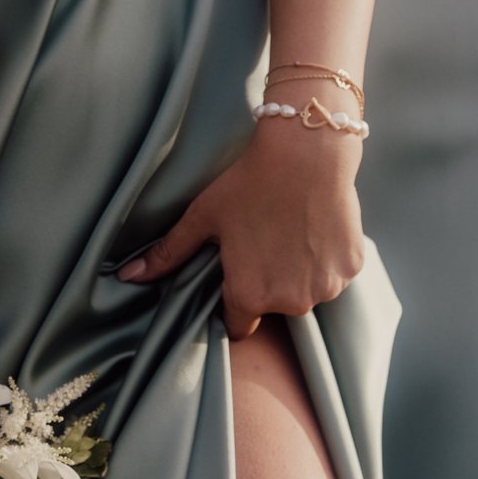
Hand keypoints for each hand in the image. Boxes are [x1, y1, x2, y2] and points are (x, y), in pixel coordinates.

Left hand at [119, 120, 367, 337]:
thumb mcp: (202, 218)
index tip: (234, 279)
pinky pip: (333, 276)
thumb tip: (127, 277)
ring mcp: (326, 286)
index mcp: (250, 294)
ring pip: (305, 293)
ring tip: (287, 234)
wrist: (307, 152)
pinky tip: (312, 230)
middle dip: (265, 286)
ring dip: (296, 275)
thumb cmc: (248, 183)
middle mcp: (291, 301)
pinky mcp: (351, 269)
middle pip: (273, 308)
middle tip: (261, 245)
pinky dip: (324, 260)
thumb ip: (169, 254)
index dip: (233, 304)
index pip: (238, 326)